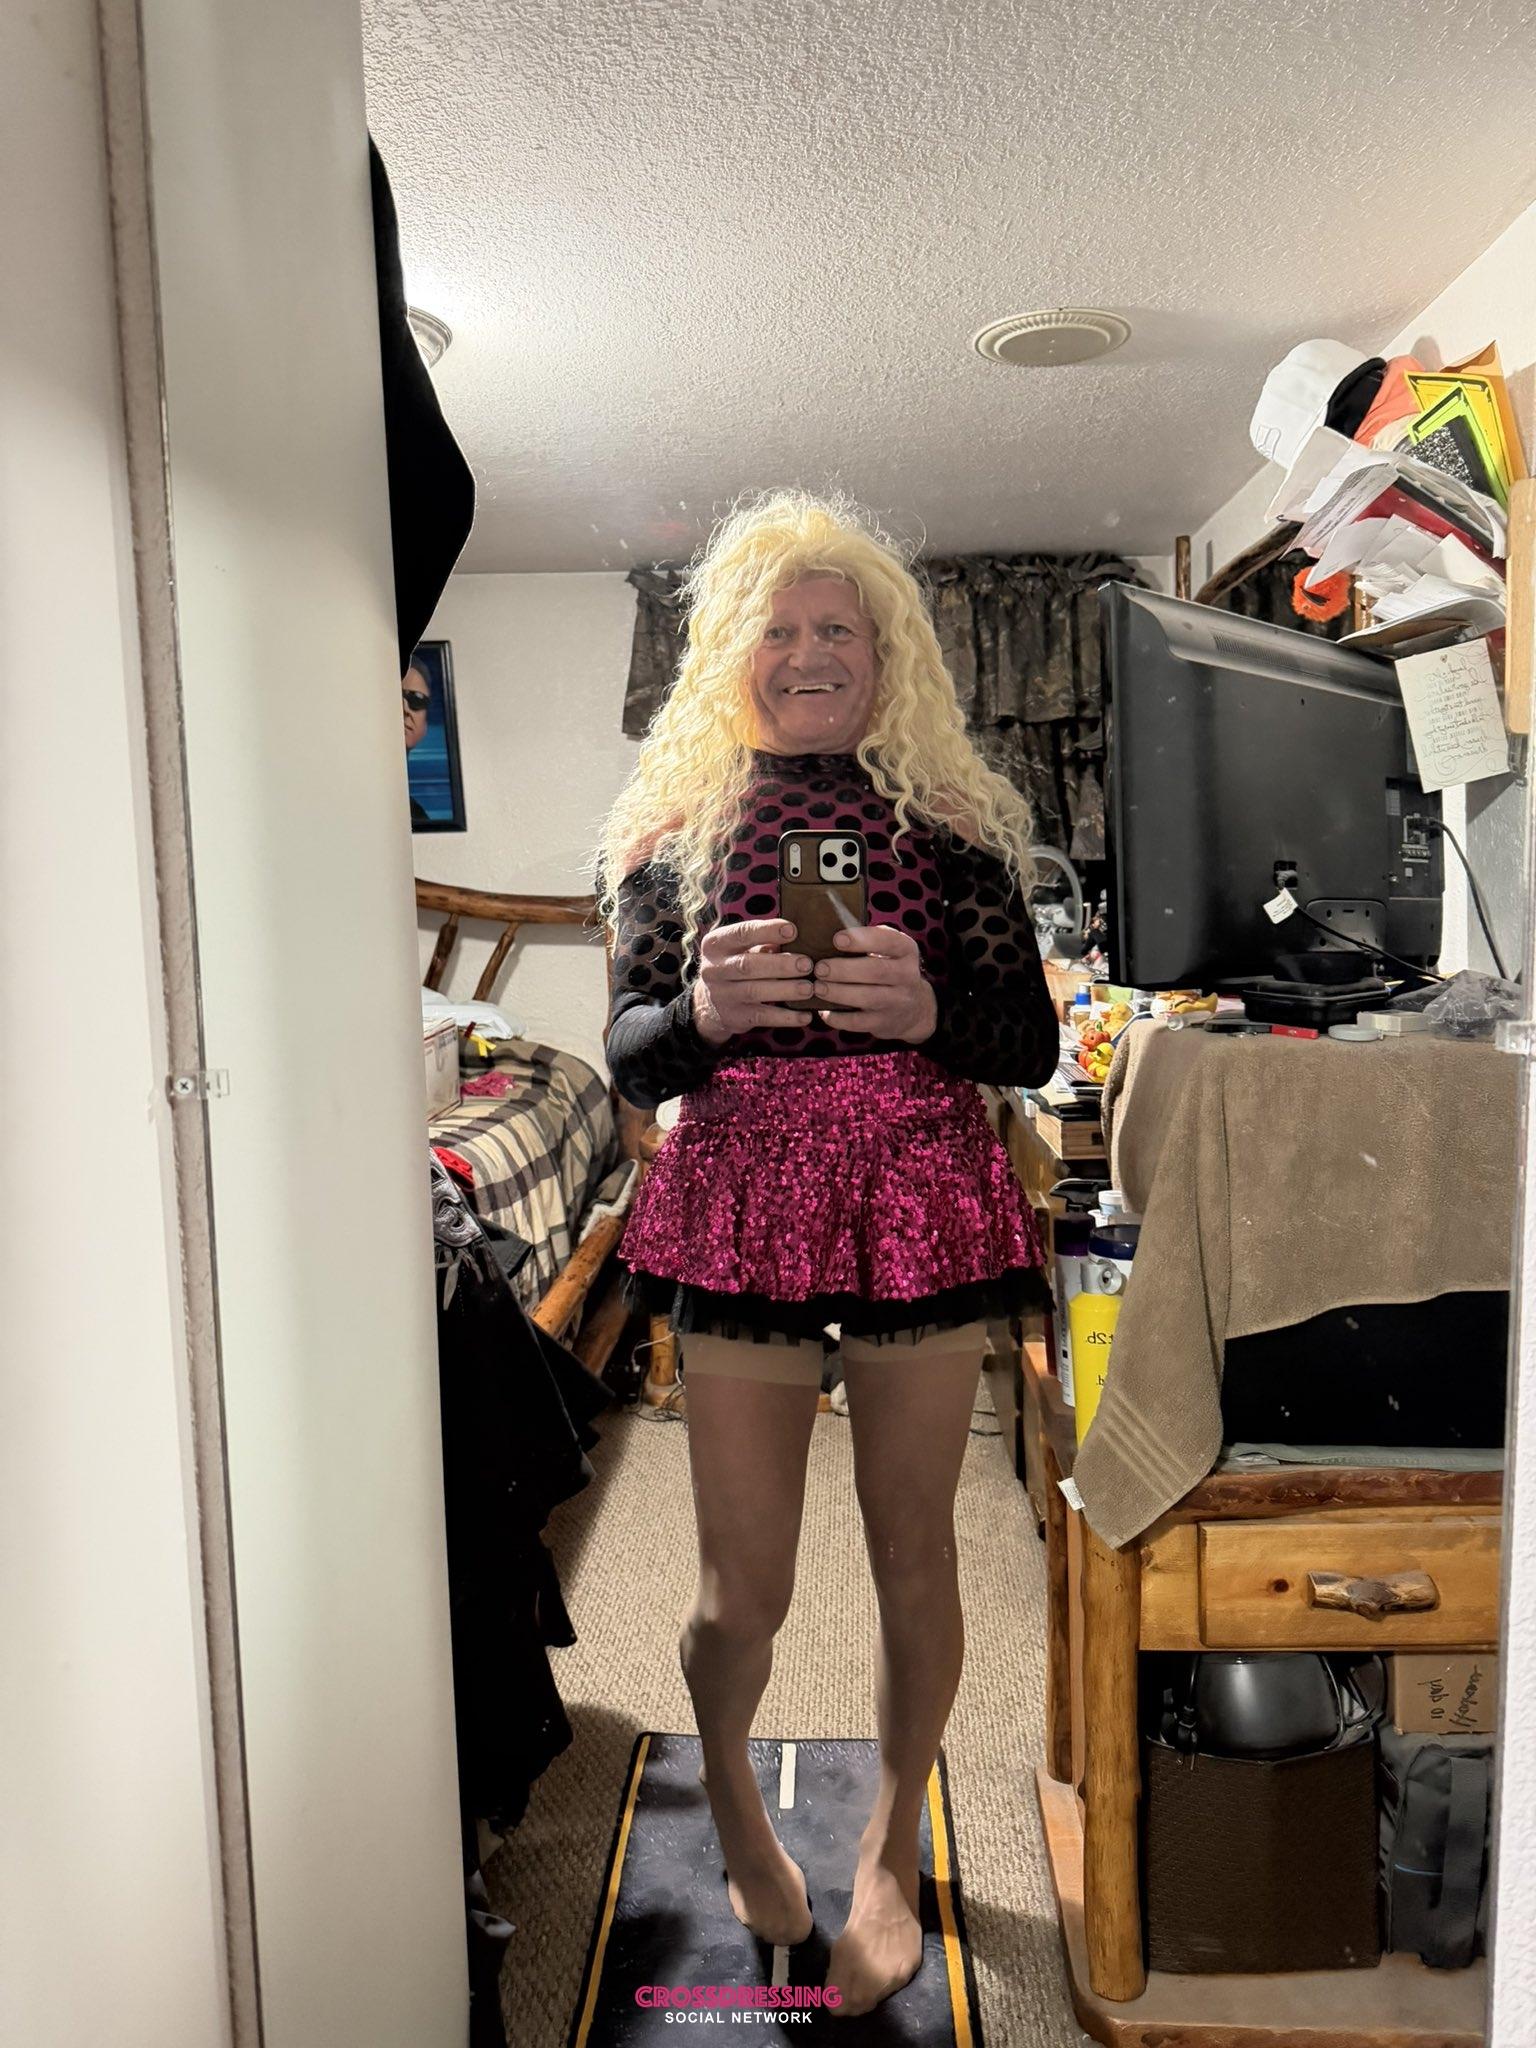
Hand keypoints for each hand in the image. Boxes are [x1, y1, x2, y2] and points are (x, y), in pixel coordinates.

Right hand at [690, 918, 814, 1046]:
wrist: (711, 1004)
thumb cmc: (736, 965)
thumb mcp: (741, 949)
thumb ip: (763, 942)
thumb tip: (797, 935)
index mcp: (716, 945)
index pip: (741, 934)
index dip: (767, 931)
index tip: (792, 930)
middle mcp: (713, 970)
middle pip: (748, 966)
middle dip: (780, 964)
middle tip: (807, 964)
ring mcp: (722, 996)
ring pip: (755, 992)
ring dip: (785, 990)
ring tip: (809, 988)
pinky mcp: (733, 1018)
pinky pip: (762, 1018)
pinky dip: (786, 1017)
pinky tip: (805, 1016)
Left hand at [811, 924, 937, 1042]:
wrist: (914, 1009)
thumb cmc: (890, 969)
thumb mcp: (890, 950)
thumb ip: (868, 939)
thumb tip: (829, 928)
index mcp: (906, 950)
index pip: (888, 941)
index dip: (861, 940)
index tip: (836, 939)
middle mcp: (907, 976)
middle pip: (875, 971)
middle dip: (843, 969)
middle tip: (819, 967)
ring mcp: (897, 1002)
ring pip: (867, 997)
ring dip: (838, 992)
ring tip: (817, 987)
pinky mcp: (884, 1023)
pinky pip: (859, 1022)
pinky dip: (838, 1018)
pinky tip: (823, 1011)